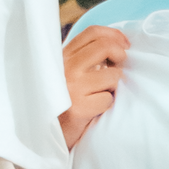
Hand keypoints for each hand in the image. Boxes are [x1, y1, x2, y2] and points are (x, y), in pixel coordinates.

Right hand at [62, 23, 128, 148]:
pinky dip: (107, 106)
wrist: (43, 136)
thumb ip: (84, 60)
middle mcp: (65, 68)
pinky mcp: (79, 108)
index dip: (114, 35)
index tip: (124, 44)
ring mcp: (71, 88)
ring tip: (101, 95)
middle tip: (121, 68)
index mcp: (62, 57)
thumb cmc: (60, 104)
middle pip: (105, 47)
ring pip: (113, 76)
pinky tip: (95, 110)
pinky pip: (108, 99)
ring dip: (114, 87)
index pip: (92, 33)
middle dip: (121, 55)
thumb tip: (118, 46)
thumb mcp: (65, 75)